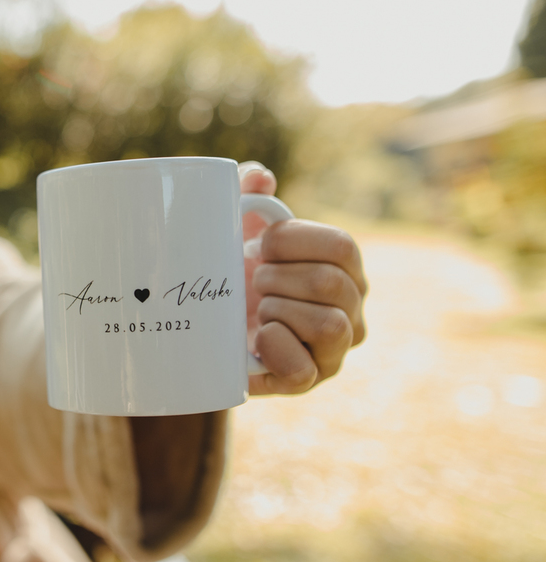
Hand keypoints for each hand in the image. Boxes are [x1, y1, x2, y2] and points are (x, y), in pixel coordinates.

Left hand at [239, 161, 366, 394]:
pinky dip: (276, 349)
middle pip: (331, 283)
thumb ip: (247, 194)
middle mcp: (351, 309)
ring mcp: (334, 350)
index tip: (257, 244)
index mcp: (345, 268)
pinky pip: (303, 370)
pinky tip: (256, 338)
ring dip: (277, 310)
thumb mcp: (237, 227)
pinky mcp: (307, 382)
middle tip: (251, 280)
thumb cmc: (234, 271)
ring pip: (328, 325)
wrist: (209, 325)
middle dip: (277, 277)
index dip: (292, 241)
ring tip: (255, 308)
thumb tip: (259, 179)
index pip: (341, 246)